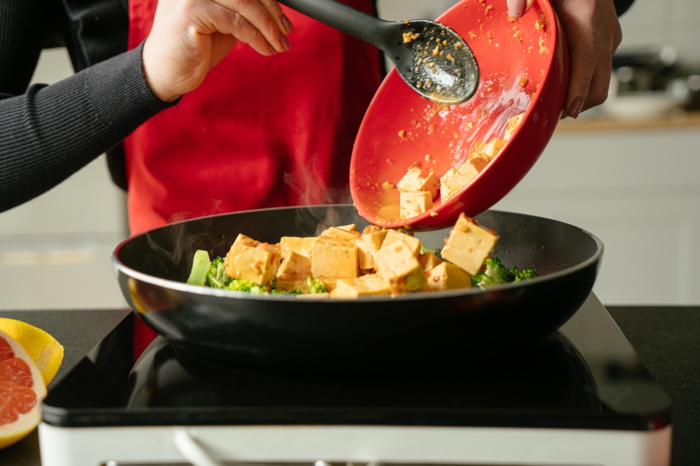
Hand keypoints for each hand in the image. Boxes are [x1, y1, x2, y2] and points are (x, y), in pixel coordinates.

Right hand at [142, 0, 293, 101]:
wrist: (165, 72)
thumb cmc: (196, 46)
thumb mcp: (225, 21)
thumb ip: (244, 9)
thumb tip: (277, 8)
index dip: (269, 0)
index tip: (284, 20)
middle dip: (272, 12)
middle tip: (286, 32)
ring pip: (245, 3)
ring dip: (268, 27)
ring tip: (280, 45)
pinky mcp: (191, 12)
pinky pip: (237, 22)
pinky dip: (257, 38)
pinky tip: (266, 50)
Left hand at [508, 0, 622, 118]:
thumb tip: (515, 10)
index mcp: (587, 17)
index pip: (588, 58)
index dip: (579, 87)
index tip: (569, 110)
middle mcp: (604, 31)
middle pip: (599, 82)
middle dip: (578, 104)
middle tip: (549, 114)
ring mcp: (610, 38)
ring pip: (600, 80)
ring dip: (579, 95)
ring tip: (552, 102)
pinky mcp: (608, 42)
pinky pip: (598, 71)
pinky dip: (582, 82)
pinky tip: (560, 81)